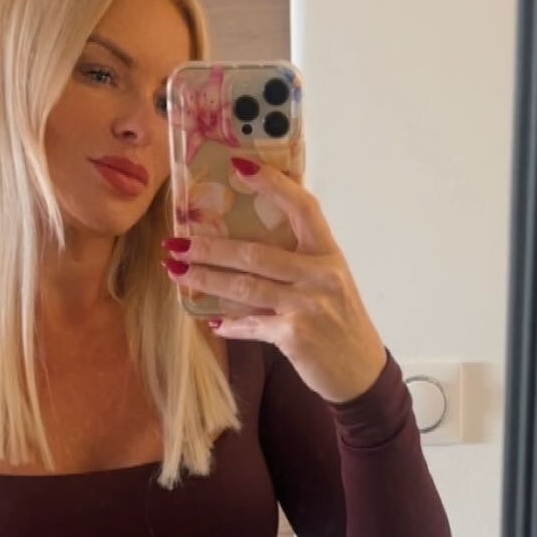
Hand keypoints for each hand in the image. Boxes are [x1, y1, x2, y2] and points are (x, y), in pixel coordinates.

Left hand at [161, 157, 387, 404]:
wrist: (361, 371)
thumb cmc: (341, 322)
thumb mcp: (329, 282)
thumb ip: (299, 260)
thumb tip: (248, 242)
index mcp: (328, 254)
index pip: (302, 207)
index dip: (271, 183)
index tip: (238, 165)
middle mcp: (319, 275)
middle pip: (254, 252)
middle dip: (209, 247)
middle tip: (176, 241)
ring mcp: (306, 305)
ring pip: (244, 287)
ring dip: (205, 279)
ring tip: (177, 271)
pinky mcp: (294, 335)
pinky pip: (250, 324)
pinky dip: (229, 324)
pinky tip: (212, 321)